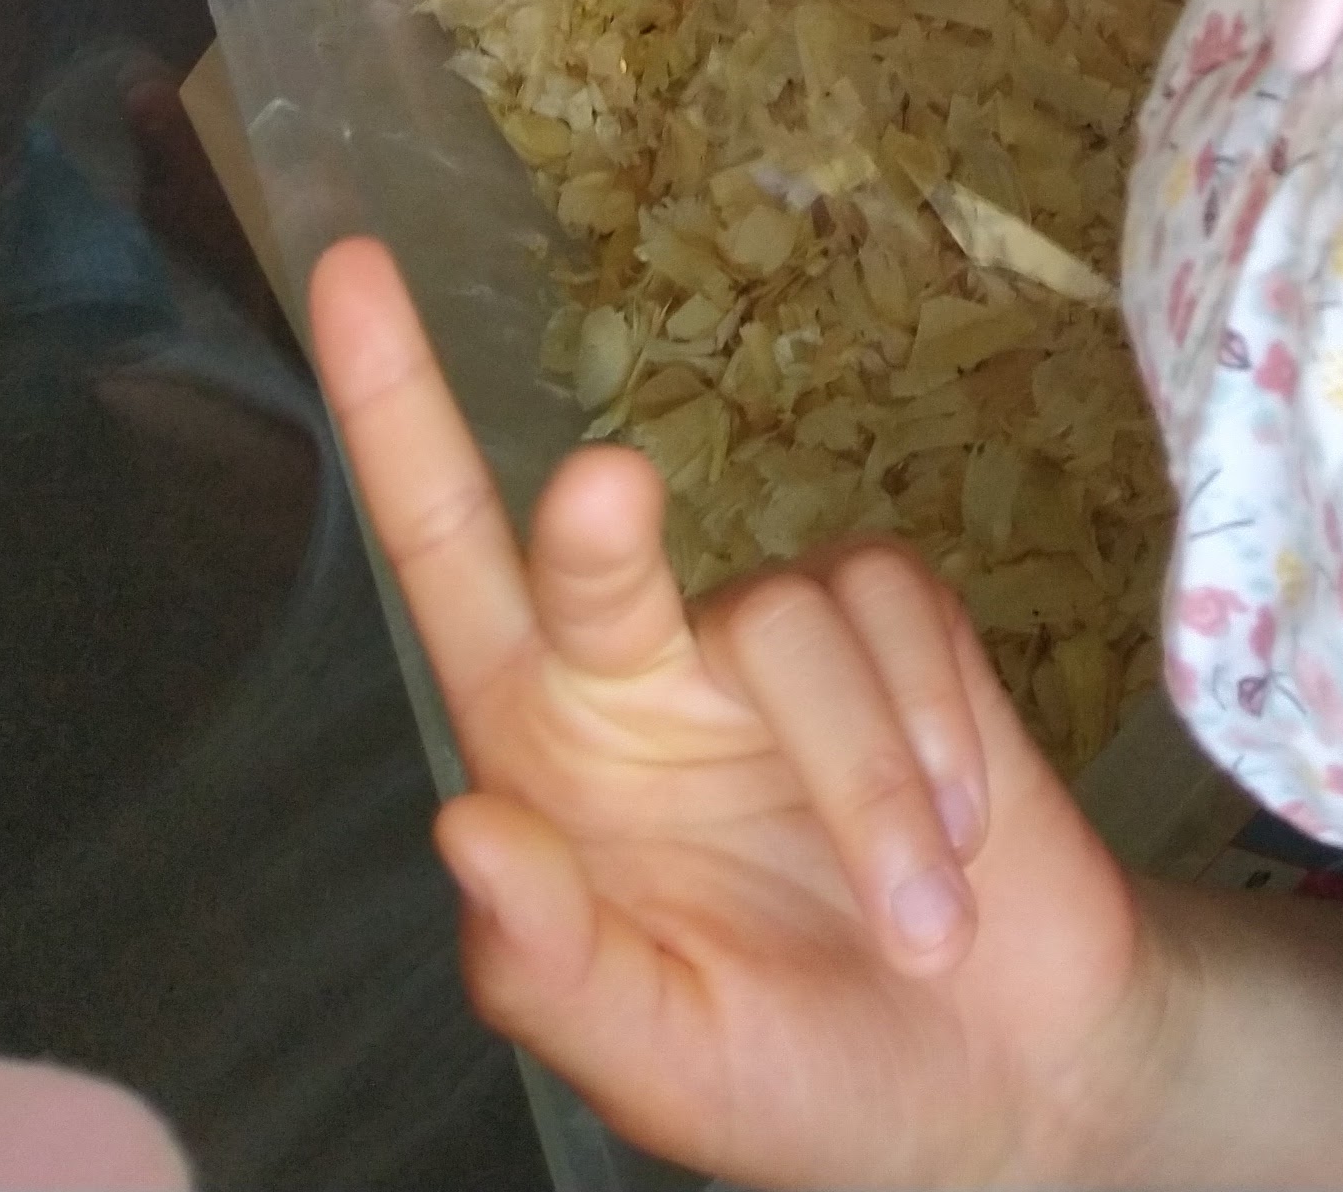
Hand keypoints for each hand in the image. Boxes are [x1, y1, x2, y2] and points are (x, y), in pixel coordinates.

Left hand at [310, 240, 1159, 1190]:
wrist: (1004, 1077)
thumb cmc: (799, 1077)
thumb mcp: (658, 1062)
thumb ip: (551, 968)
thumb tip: (466, 824)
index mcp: (550, 759)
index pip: (447, 568)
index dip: (393, 416)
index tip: (339, 266)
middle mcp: (645, 672)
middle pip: (594, 549)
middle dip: (597, 530)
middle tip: (606, 491)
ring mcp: (772, 643)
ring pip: (787, 622)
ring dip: (867, 788)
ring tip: (922, 926)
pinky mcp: (902, 626)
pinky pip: (899, 618)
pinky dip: (933, 740)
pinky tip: (963, 841)